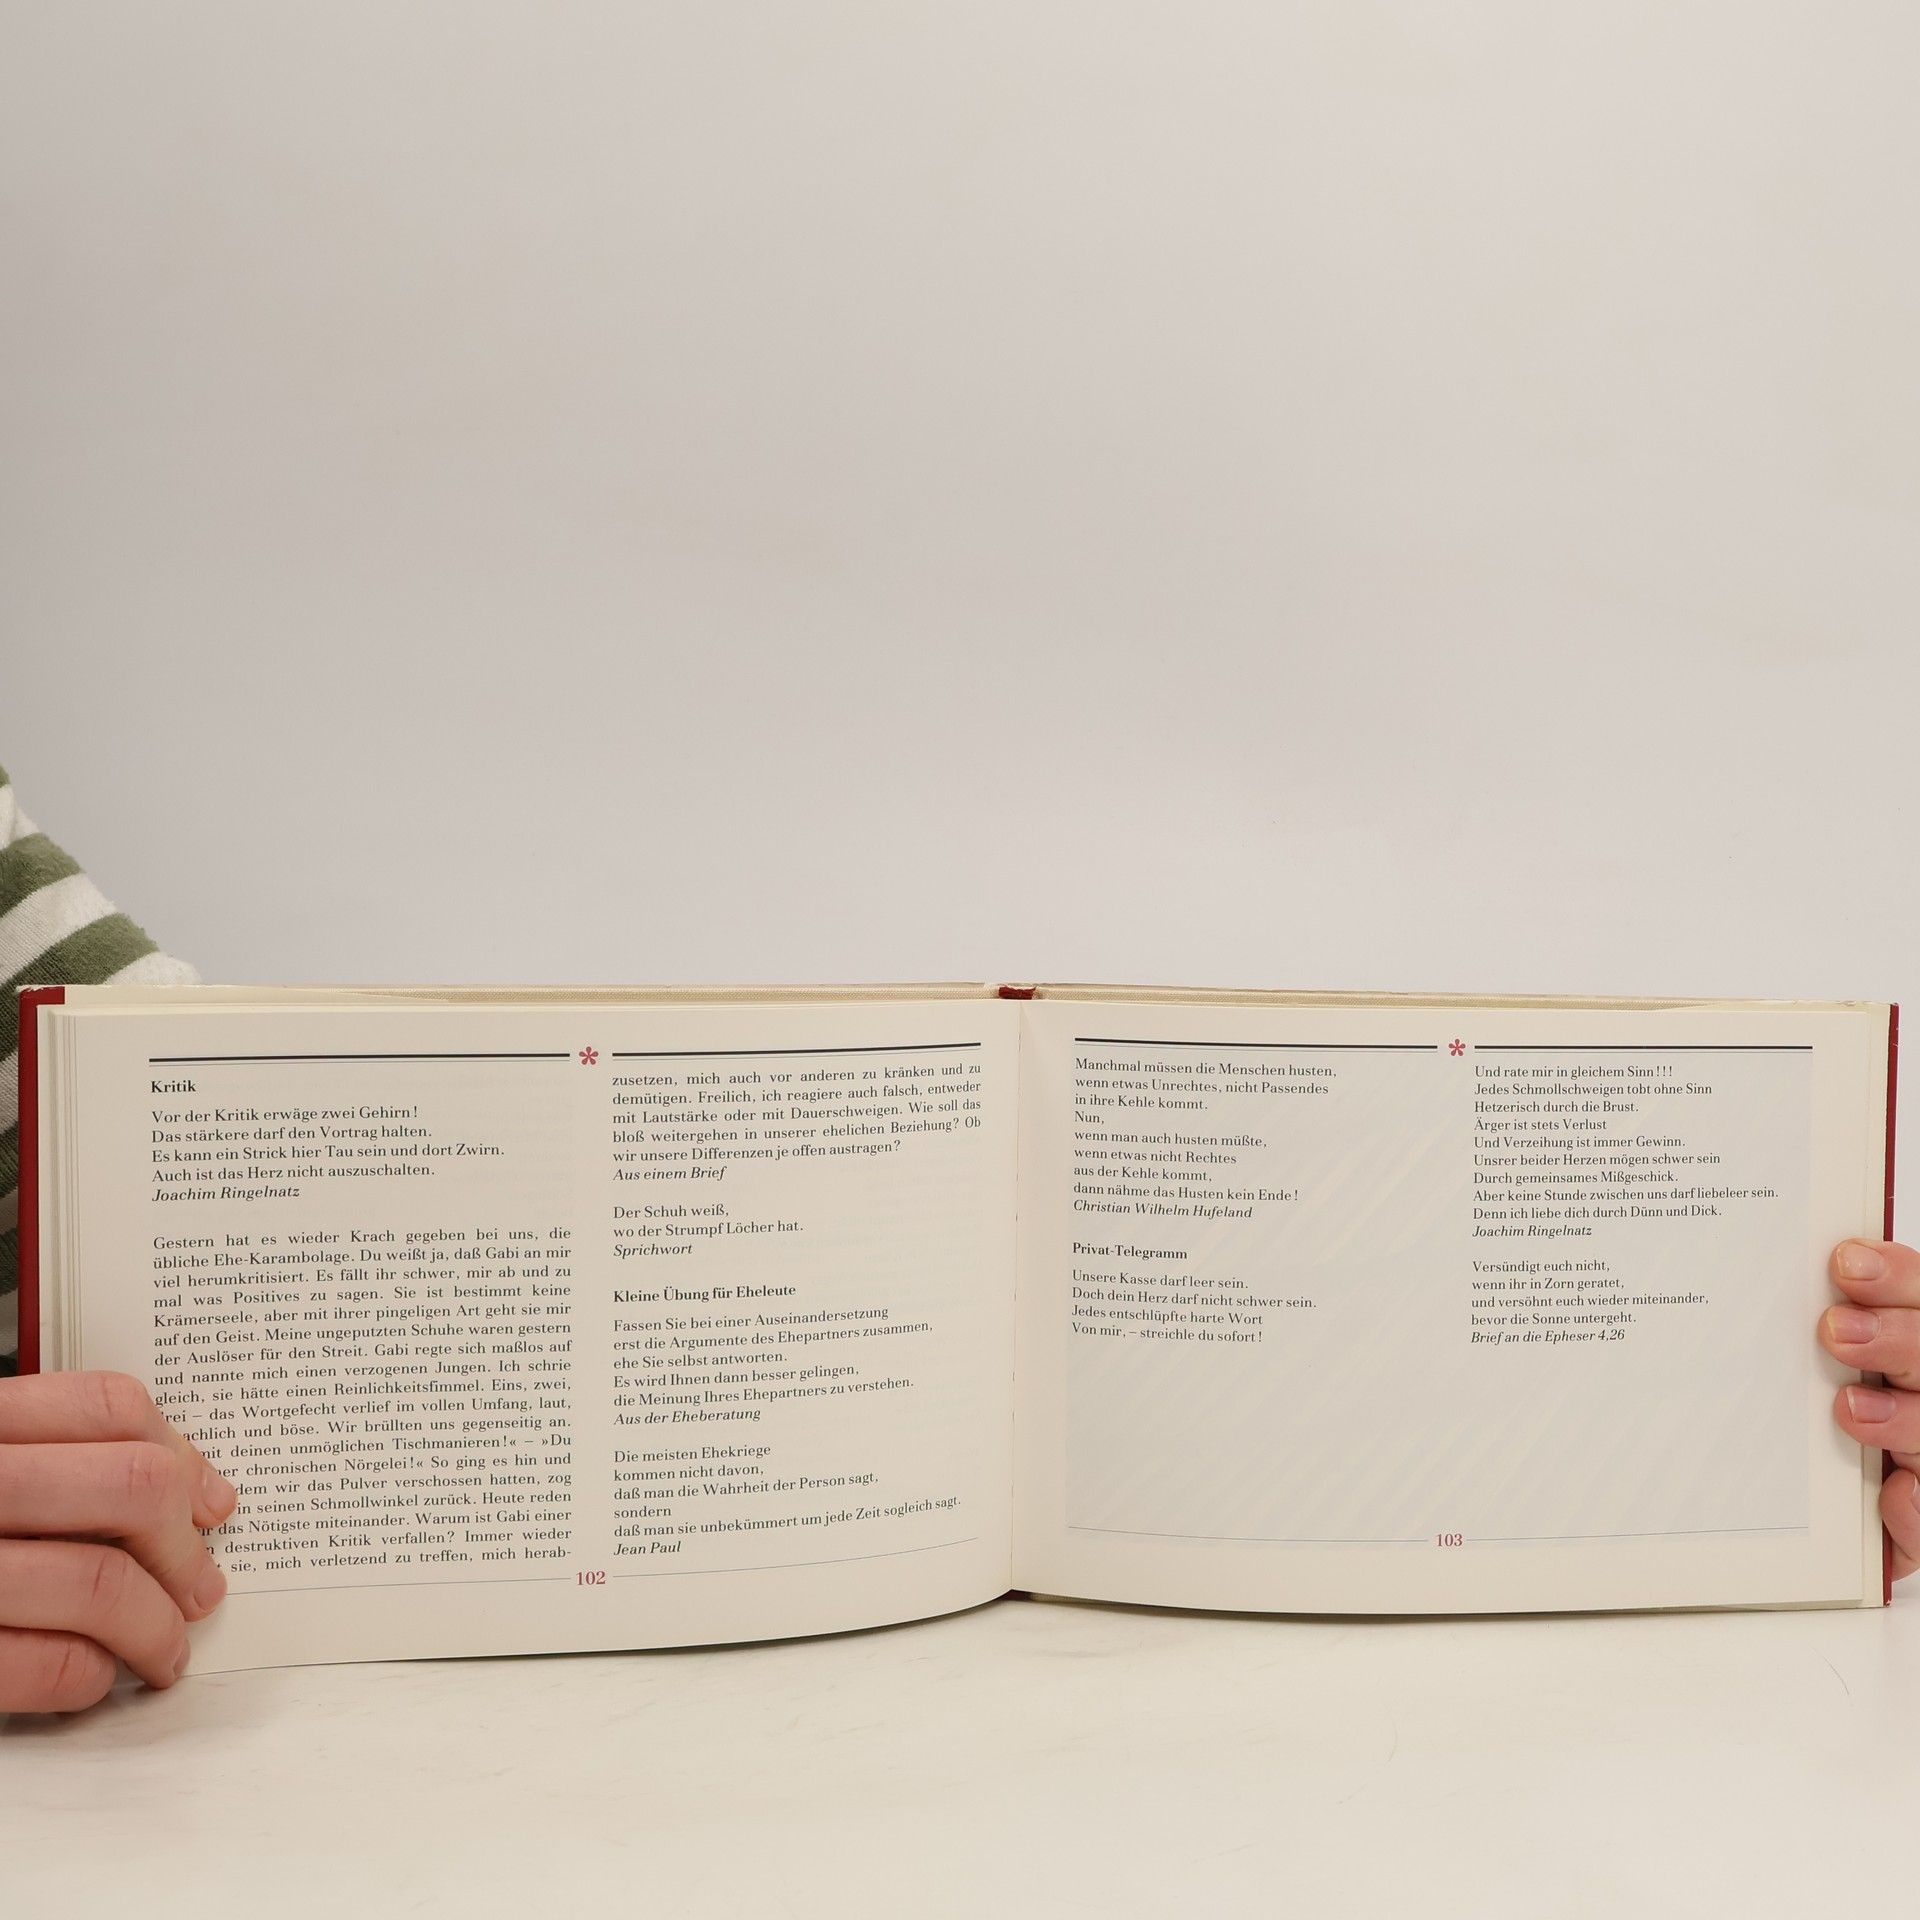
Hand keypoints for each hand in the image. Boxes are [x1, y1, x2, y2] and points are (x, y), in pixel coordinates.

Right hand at [0, 1372, 237, 1711]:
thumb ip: (52, 1459)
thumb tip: (191, 1494)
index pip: (108, 1407)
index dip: (181, 1455)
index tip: (210, 1503)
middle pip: (128, 1489)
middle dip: (182, 1549)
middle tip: (199, 1587)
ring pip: (99, 1582)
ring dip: (154, 1627)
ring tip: (163, 1649)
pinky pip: (45, 1666)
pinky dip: (88, 1677)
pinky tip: (92, 1678)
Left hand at [1822, 1239, 1919, 1583]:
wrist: (1835, 1509)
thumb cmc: (1803, 1405)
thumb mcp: (1802, 1357)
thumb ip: (1812, 1322)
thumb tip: (1808, 1282)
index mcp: (1900, 1340)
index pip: (1916, 1293)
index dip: (1894, 1275)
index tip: (1845, 1261)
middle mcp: (1918, 1390)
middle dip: (1895, 1338)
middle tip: (1835, 1331)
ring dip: (1903, 1418)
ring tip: (1851, 1409)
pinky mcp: (1918, 1516)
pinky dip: (1914, 1508)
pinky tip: (1894, 1491)